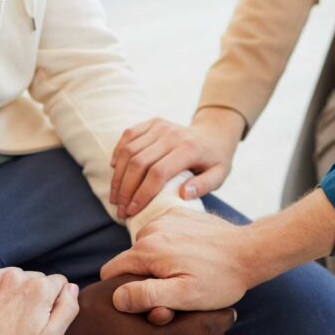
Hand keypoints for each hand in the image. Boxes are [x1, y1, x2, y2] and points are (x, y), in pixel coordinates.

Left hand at [0, 264, 79, 334]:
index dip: (53, 300)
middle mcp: (18, 275)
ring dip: (11, 289)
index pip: (58, 282)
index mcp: (40, 288)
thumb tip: (71, 288)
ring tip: (2, 314)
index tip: (40, 316)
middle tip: (20, 318)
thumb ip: (68, 308)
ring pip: (12, 276)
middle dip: (32, 293)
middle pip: (35, 278)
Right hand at [100, 208, 254, 315]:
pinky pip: (162, 234)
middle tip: (171, 291)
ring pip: (145, 248)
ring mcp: (165, 218)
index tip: (140, 303)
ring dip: (155, 262)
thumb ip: (147, 296)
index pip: (112, 271)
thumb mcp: (184, 297)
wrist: (251, 251)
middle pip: (129, 260)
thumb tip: (116, 296)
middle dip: (142, 277)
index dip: (121, 291)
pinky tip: (190, 258)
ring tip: (183, 274)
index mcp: (147, 249)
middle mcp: (151, 229)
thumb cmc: (220, 280)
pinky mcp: (179, 213)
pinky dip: (169, 246)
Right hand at [109, 108, 245, 218]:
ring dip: (118, 176)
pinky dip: (118, 153)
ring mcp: (160, 126)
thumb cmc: (215, 159)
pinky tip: (115, 171)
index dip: (142, 193)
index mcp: (189, 149)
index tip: (133, 211)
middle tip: (121, 210)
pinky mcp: (152, 122)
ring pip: (129, 150)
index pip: (158, 172)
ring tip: (115, 198)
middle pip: (138, 162)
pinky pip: (128, 135)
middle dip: (126, 189)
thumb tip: (183, 194)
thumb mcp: (219, 175)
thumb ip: (204, 185)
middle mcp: (171, 134)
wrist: (214, 132)